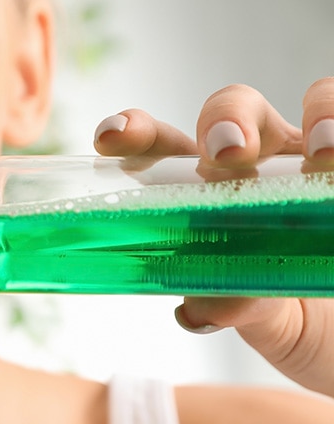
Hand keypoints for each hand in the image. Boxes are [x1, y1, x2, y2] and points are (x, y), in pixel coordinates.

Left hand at [93, 78, 333, 396]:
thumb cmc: (291, 314)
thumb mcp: (262, 320)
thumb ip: (231, 305)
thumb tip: (200, 309)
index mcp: (207, 192)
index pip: (162, 149)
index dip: (135, 134)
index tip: (111, 139)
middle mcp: (260, 165)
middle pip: (231, 110)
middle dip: (225, 119)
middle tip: (228, 154)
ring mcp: (315, 161)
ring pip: (314, 103)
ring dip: (319, 116)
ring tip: (325, 154)